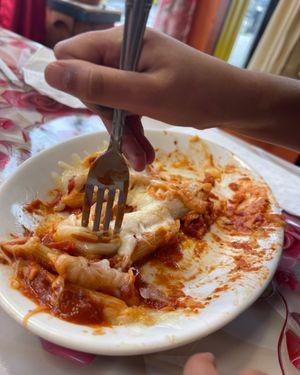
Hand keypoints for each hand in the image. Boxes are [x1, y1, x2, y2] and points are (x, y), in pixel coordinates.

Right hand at [45, 27, 299, 168]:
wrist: (234, 103)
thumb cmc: (196, 94)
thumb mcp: (145, 94)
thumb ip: (99, 84)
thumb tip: (50, 72)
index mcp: (120, 42)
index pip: (71, 56)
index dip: (78, 86)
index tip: (102, 111)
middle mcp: (122, 51)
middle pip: (89, 84)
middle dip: (108, 119)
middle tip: (127, 146)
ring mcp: (133, 69)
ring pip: (108, 102)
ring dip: (122, 134)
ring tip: (141, 160)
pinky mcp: (142, 85)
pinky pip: (125, 109)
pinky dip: (133, 132)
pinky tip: (144, 155)